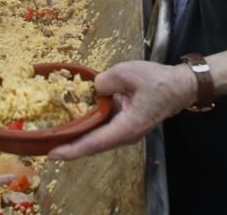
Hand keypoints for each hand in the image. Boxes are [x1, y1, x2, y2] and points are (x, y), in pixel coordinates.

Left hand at [47, 61, 196, 160]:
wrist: (180, 86)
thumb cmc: (157, 81)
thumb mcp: (126, 73)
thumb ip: (103, 82)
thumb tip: (90, 90)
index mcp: (126, 127)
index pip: (94, 143)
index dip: (72, 149)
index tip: (52, 154)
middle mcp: (125, 135)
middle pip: (92, 145)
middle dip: (69, 146)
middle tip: (45, 145)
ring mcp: (126, 131)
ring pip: (97, 138)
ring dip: (77, 137)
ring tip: (54, 134)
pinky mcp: (125, 124)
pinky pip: (103, 129)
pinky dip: (88, 126)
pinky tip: (74, 118)